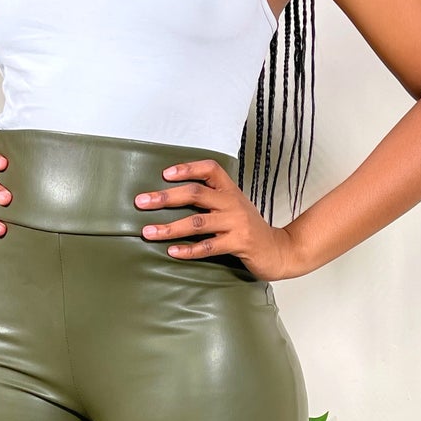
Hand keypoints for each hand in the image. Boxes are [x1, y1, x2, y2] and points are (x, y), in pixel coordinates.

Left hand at [132, 158, 309, 280]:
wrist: (279, 251)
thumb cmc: (250, 229)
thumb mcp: (234, 207)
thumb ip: (212, 200)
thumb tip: (172, 197)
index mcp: (230, 191)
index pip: (209, 169)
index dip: (187, 169)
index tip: (164, 174)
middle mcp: (232, 203)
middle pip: (196, 194)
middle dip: (165, 198)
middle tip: (141, 202)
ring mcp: (236, 223)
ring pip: (197, 222)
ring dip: (169, 227)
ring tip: (147, 232)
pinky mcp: (239, 244)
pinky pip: (208, 246)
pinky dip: (188, 250)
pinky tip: (172, 251)